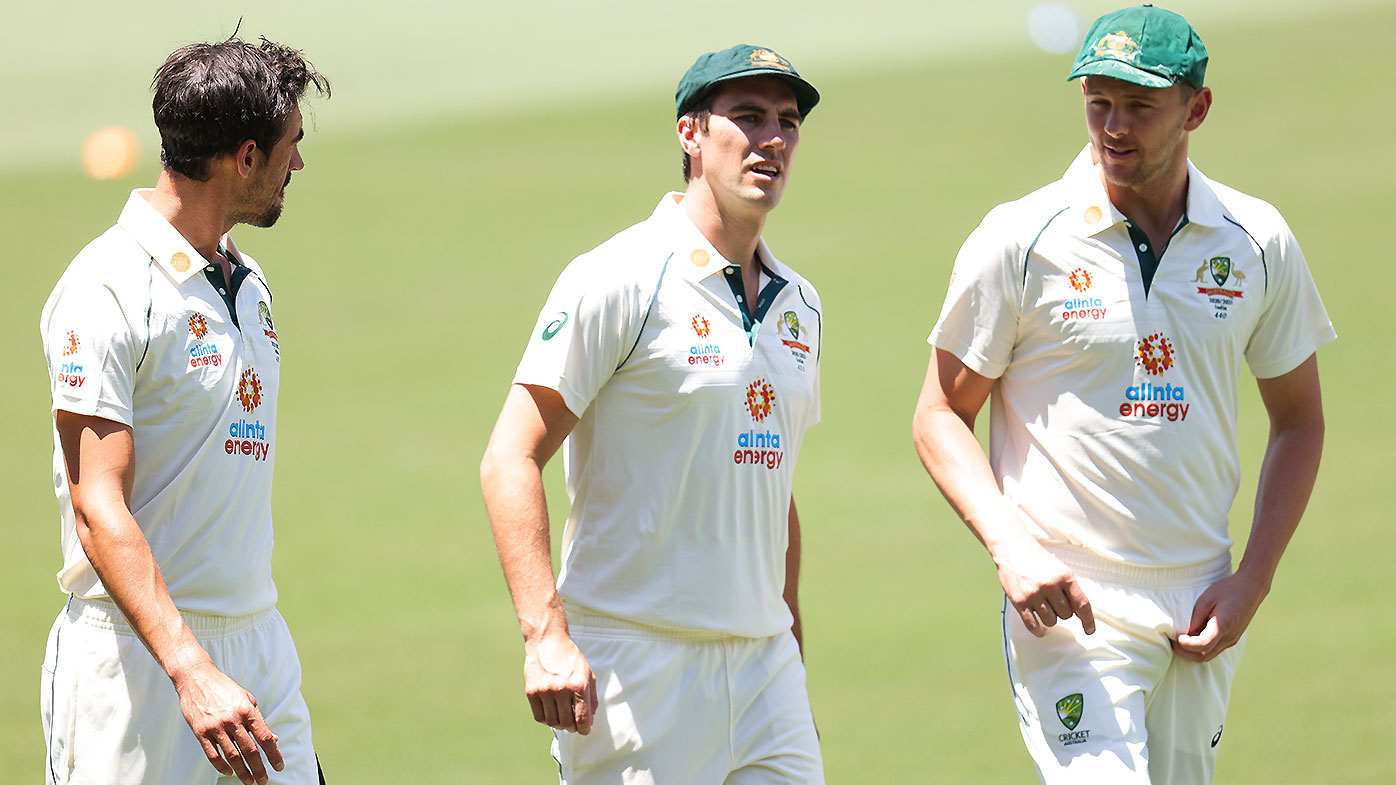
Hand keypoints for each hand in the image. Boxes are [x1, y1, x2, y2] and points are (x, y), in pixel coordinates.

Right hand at [172, 661, 282, 784]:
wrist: (197, 678)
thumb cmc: (225, 689)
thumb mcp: (248, 699)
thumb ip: (260, 720)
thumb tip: (273, 739)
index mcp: (248, 711)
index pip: (265, 737)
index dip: (274, 754)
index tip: (279, 766)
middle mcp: (233, 720)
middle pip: (250, 751)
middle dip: (259, 768)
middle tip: (263, 780)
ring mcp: (215, 727)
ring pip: (232, 756)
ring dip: (242, 772)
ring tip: (249, 781)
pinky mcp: (200, 732)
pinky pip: (212, 755)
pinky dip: (222, 766)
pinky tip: (230, 772)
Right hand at [524, 633, 597, 734]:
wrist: (547, 641)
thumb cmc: (570, 658)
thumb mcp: (588, 674)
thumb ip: (591, 698)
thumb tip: (589, 721)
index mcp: (578, 685)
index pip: (582, 718)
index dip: (585, 729)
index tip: (584, 730)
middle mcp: (561, 689)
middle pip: (567, 723)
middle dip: (573, 727)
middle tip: (574, 724)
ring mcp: (544, 691)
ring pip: (553, 722)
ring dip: (559, 724)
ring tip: (563, 717)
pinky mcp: (531, 692)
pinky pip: (539, 717)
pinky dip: (547, 719)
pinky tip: (551, 712)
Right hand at [993, 537, 1095, 636]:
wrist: (1012, 546)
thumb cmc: (1037, 558)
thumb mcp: (1059, 569)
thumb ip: (1069, 589)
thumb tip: (1078, 612)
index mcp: (1065, 576)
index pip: (1082, 604)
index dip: (1088, 621)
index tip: (1089, 629)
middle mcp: (1050, 585)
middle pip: (1066, 615)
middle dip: (1062, 611)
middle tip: (1053, 601)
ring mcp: (1034, 594)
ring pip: (1051, 621)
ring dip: (1050, 618)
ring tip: (1043, 606)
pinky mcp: (1019, 601)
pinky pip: (1033, 625)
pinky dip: (1039, 630)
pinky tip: (1041, 628)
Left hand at [1172, 570, 1267, 661]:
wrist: (1251, 588)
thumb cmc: (1228, 590)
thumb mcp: (1207, 599)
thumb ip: (1196, 617)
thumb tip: (1186, 633)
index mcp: (1223, 626)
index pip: (1202, 645)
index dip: (1186, 644)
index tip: (1177, 636)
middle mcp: (1230, 637)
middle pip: (1204, 656)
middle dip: (1185, 652)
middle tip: (1172, 642)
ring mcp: (1232, 639)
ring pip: (1209, 655)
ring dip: (1192, 652)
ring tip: (1180, 641)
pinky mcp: (1232, 638)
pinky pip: (1214, 649)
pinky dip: (1201, 649)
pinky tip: (1192, 638)